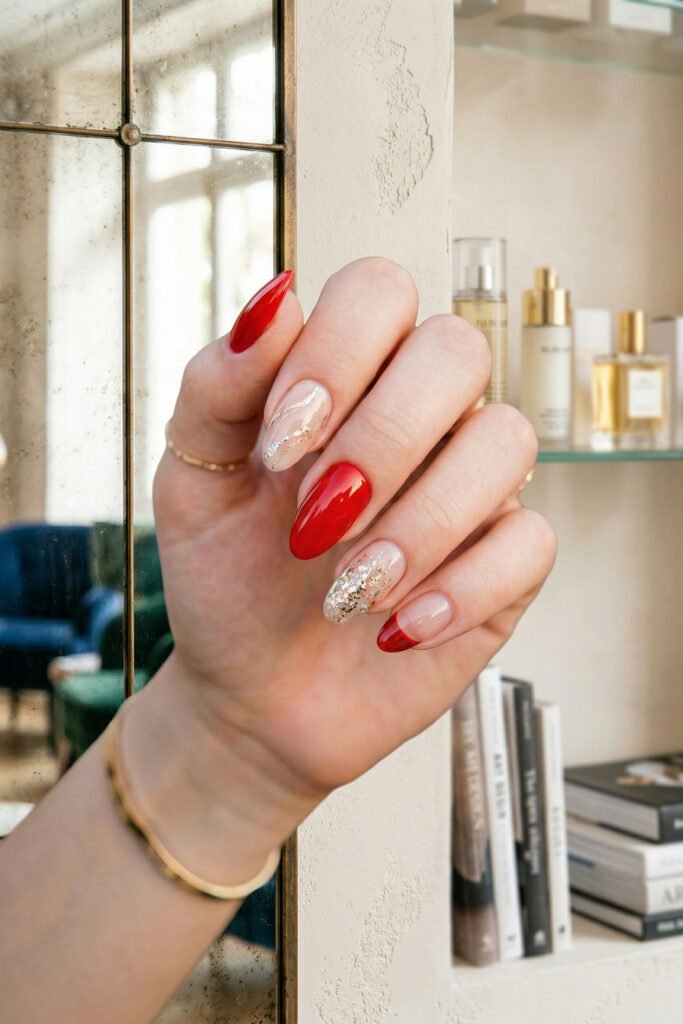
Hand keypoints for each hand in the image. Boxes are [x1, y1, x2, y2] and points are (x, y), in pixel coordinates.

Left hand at [148, 258, 553, 851]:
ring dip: (419, 522)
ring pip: (504, 441)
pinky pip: (530, 542)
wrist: (253, 694)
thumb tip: (275, 297)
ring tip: (350, 588)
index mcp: (346, 377)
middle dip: (381, 438)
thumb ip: (218, 385)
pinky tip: (395, 627)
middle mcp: (419, 416)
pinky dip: (459, 589)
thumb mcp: (194, 479)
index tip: (281, 444)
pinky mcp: (504, 563)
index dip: (338, 353)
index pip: (379, 291)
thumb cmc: (228, 578)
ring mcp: (469, 486)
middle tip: (315, 519)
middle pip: (457, 351)